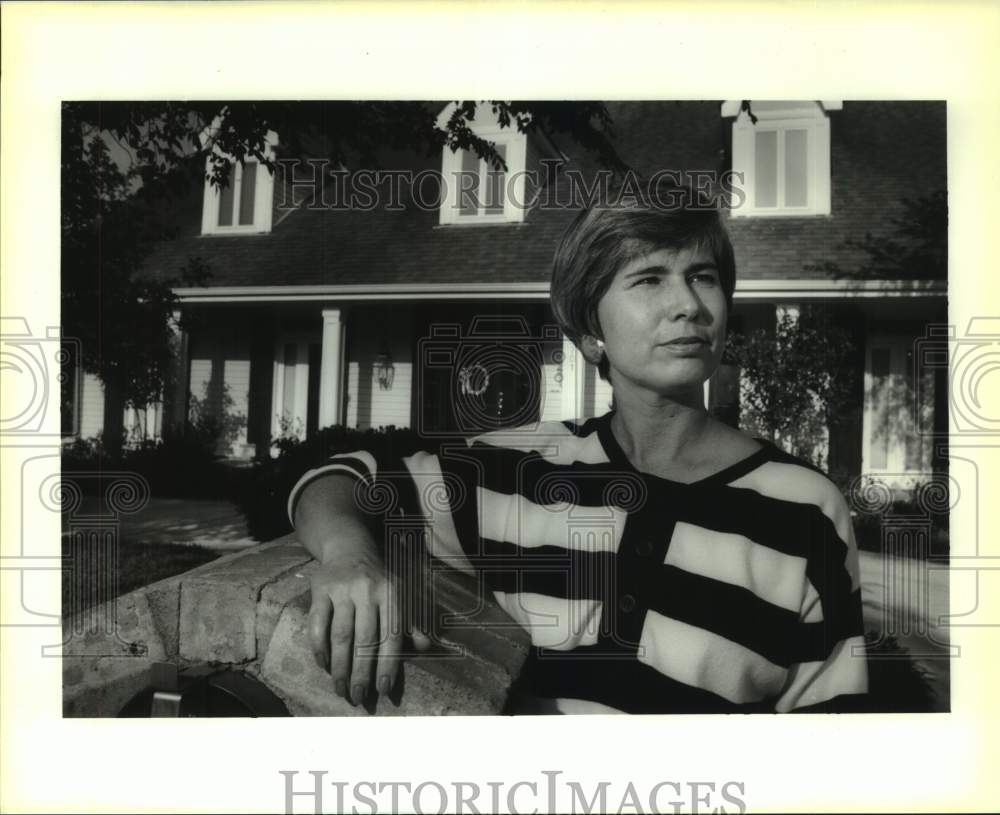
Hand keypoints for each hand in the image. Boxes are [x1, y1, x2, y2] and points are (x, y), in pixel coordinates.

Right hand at [307, 545, 429, 706]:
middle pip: (364, 640)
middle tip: (358, 698)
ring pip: (340, 635)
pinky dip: (319, 647)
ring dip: (340, 667)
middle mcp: (368, 591)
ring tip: (341, 689)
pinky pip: (317, 623)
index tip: (382, 690)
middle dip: (361, 673)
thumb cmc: (380, 579)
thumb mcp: (401, 594)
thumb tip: (425, 646)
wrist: (350, 548)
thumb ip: (412, 621)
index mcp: (392, 594)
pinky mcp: (321, 590)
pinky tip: (323, 665)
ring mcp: (342, 590)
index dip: (387, 665)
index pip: (391, 636)